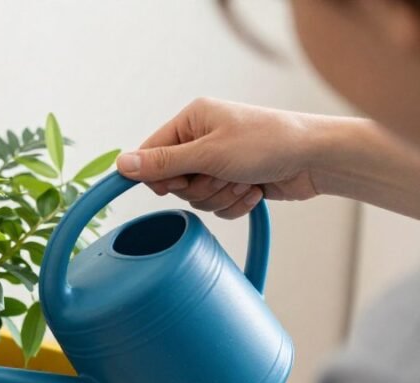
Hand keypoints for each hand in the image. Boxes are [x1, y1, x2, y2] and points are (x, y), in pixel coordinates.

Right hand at [116, 98, 321, 218]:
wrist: (317, 159)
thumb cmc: (268, 143)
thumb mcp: (209, 153)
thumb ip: (163, 162)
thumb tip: (122, 164)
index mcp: (192, 120)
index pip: (151, 152)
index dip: (158, 175)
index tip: (174, 184)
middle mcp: (202, 138)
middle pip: (173, 181)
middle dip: (199, 186)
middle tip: (223, 174)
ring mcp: (219, 161)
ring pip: (195, 198)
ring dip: (219, 196)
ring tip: (244, 180)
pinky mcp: (234, 181)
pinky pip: (216, 206)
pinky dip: (234, 204)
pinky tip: (254, 190)